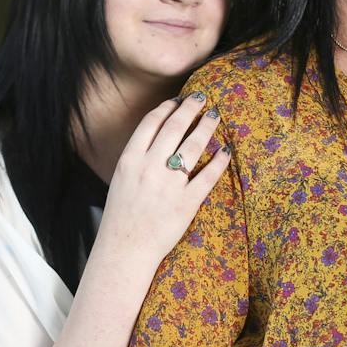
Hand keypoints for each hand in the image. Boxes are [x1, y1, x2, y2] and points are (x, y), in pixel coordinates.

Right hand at [96, 93, 229, 265]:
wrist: (125, 249)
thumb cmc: (122, 215)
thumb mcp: (121, 178)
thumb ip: (137, 157)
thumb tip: (157, 136)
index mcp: (130, 159)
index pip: (152, 123)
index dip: (168, 107)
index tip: (178, 100)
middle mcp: (149, 167)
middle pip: (175, 127)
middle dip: (190, 108)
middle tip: (201, 97)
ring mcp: (169, 185)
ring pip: (193, 146)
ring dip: (206, 127)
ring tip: (214, 116)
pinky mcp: (186, 203)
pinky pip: (207, 176)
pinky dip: (218, 161)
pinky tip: (225, 152)